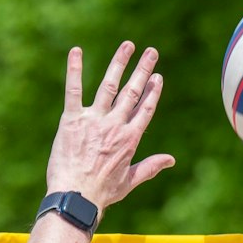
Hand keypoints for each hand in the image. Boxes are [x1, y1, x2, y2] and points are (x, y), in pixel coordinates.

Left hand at [45, 42, 173, 209]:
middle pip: (132, 92)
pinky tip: (76, 51)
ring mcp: (93, 121)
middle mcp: (114, 126)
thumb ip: (150, 167)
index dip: (152, 92)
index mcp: (129, 139)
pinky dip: (75, 70)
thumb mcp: (129, 181)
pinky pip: (74, 91)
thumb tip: (171, 160)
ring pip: (109, 86)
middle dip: (142, 70)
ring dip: (119, 63)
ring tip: (128, 45)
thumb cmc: (101, 193)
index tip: (157, 77)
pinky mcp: (72, 120)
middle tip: (151, 52)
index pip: (145, 109)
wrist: (75, 197)